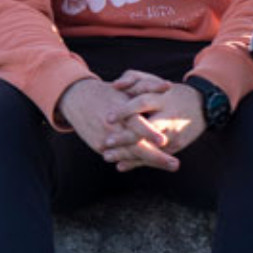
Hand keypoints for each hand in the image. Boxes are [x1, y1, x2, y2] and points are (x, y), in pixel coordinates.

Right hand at [60, 76, 178, 171]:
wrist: (77, 99)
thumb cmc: (108, 93)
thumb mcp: (127, 88)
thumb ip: (149, 87)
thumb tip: (169, 86)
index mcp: (120, 111)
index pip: (136, 124)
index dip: (150, 133)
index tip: (165, 142)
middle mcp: (112, 127)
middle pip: (136, 146)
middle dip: (156, 157)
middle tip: (175, 164)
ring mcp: (104, 139)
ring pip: (129, 155)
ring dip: (150, 162)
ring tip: (169, 165)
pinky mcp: (99, 146)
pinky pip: (120, 156)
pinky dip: (136, 160)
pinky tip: (152, 163)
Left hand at [108, 82, 206, 166]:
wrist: (202, 105)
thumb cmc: (167, 91)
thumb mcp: (152, 80)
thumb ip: (132, 78)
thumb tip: (113, 86)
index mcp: (161, 99)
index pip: (142, 103)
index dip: (125, 111)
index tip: (108, 118)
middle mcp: (169, 117)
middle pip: (147, 129)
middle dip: (126, 138)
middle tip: (106, 143)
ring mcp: (173, 134)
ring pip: (150, 147)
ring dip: (129, 154)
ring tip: (107, 156)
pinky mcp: (176, 146)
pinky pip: (156, 156)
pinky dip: (138, 162)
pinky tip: (121, 166)